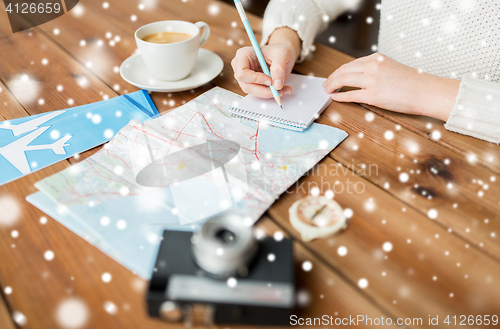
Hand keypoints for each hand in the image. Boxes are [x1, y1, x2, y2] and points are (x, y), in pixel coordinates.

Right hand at [231, 44, 294, 97]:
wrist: (282, 56)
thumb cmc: (280, 51)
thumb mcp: (283, 53)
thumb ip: (279, 67)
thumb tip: (277, 84)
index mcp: (244, 55)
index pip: (242, 73)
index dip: (255, 79)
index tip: (270, 81)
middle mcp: (240, 67)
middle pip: (247, 86)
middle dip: (264, 90)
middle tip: (279, 89)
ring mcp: (245, 77)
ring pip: (253, 92)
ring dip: (269, 93)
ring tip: (284, 89)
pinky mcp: (251, 85)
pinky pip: (259, 94)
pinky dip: (271, 94)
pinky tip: (282, 90)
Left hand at [323, 53, 459, 120]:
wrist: (425, 91)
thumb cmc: (412, 82)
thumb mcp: (391, 67)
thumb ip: (375, 68)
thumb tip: (359, 76)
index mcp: (376, 58)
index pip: (351, 63)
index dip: (339, 71)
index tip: (333, 76)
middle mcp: (372, 66)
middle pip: (343, 70)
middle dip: (331, 78)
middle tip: (326, 84)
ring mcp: (372, 80)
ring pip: (344, 80)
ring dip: (332, 85)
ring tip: (327, 90)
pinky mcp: (373, 95)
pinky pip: (350, 94)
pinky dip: (340, 96)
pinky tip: (335, 97)